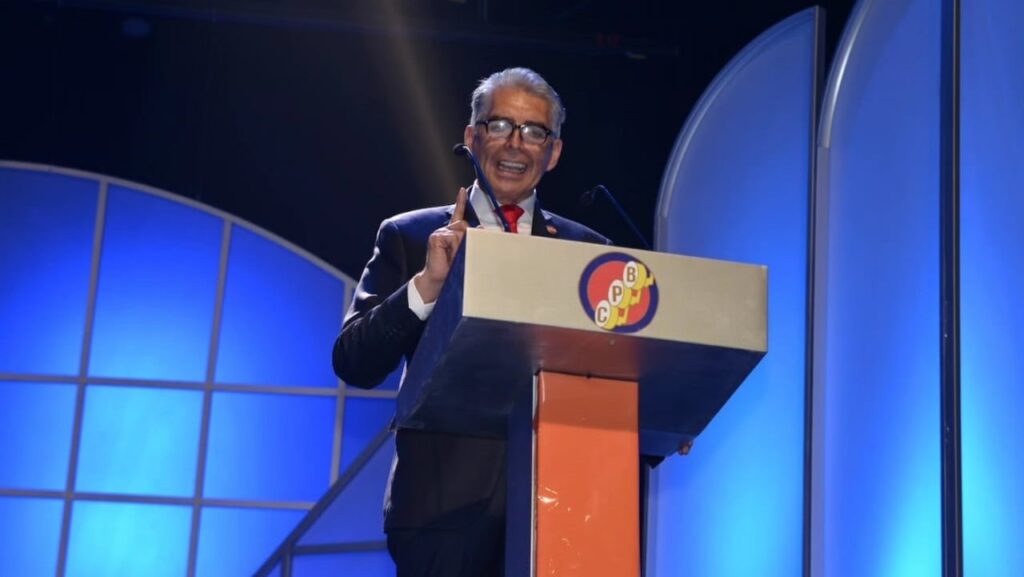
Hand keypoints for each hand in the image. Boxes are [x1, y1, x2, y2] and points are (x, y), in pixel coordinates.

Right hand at [413, 187, 468, 302]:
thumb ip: (471, 240)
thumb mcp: (465, 253)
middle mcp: (445, 231)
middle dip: (468, 239)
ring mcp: (440, 233)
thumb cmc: (452, 269)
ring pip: (461, 230)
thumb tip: (482, 228)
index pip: (457, 215)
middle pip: (465, 225)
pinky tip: (448, 254)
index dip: (460, 202)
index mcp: (452, 233)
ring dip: (461, 245)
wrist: (438, 280)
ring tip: (454, 257)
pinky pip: (453, 237)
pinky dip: (454, 246)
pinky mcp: (436, 237)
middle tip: (460, 254)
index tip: (462, 191)